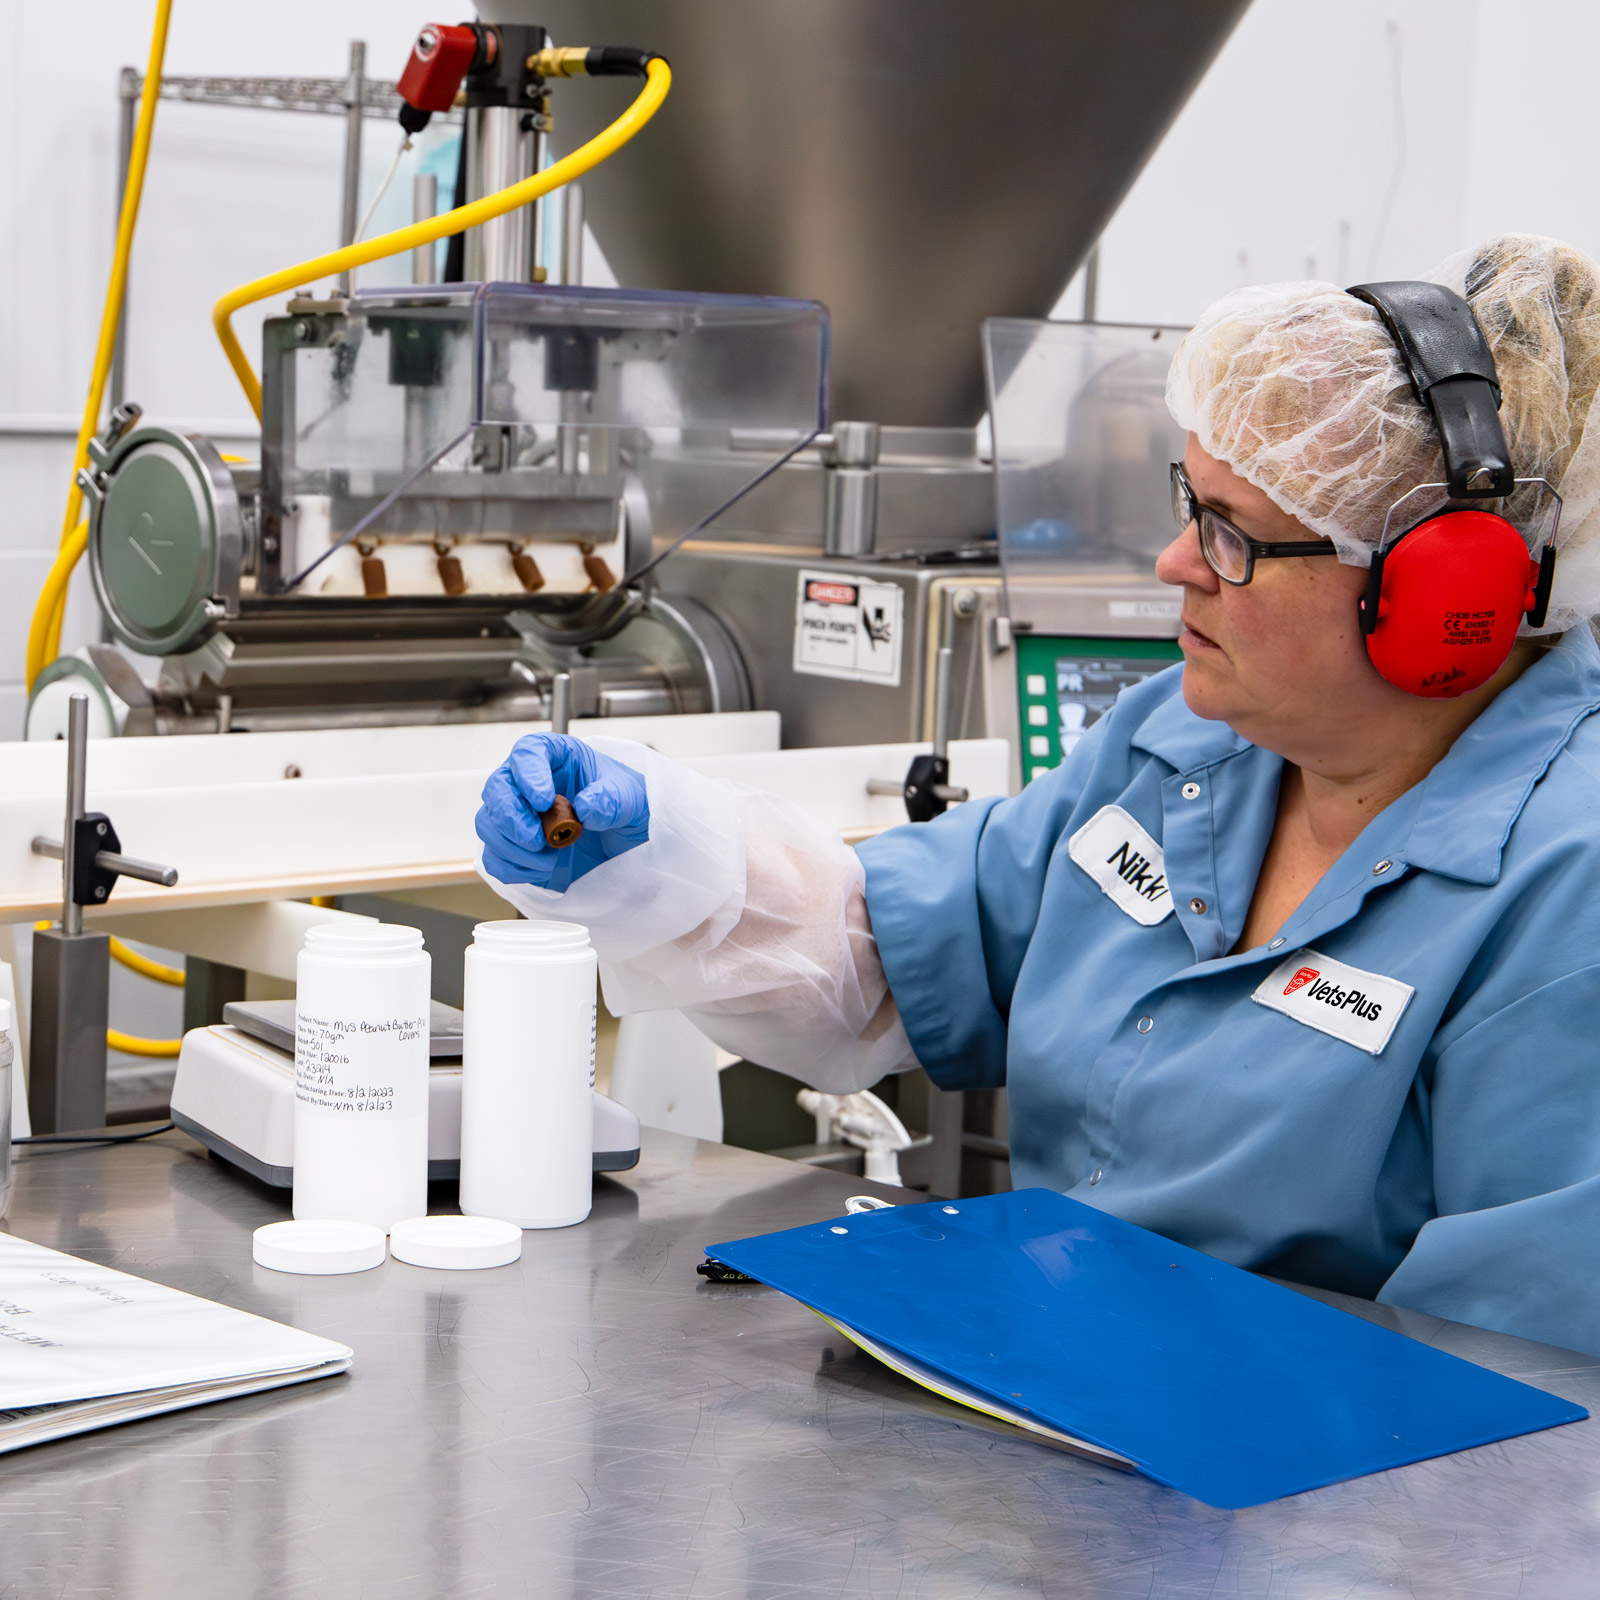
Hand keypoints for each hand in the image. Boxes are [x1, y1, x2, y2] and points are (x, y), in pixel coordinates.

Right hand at [476, 734, 649, 891]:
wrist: (624, 836)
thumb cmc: (623, 802)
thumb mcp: (631, 796)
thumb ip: (612, 798)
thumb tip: (587, 808)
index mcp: (555, 756)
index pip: (528, 752)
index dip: (529, 774)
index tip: (543, 799)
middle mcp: (527, 781)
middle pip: (497, 789)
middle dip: (511, 817)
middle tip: (536, 839)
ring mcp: (517, 814)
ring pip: (489, 824)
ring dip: (512, 846)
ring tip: (550, 858)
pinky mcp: (515, 846)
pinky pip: (495, 857)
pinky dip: (514, 867)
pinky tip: (542, 868)